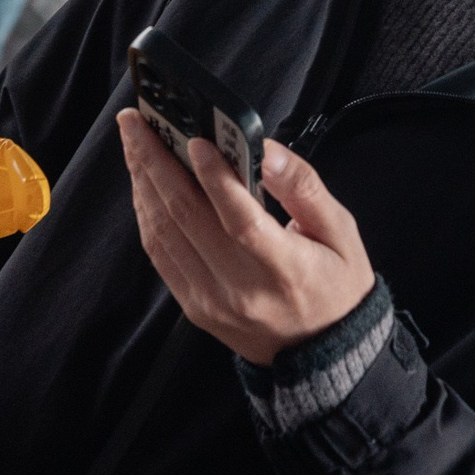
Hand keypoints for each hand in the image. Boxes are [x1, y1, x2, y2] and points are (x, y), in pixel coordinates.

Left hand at [117, 108, 374, 364]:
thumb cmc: (336, 284)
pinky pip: (161, 255)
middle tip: (137, 121)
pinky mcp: (194, 307)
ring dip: (144, 183)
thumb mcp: (340, 231)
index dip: (215, 178)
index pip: (241, 221)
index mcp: (285, 269)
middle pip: (187, 218)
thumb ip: (303, 186)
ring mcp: (211, 301)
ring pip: (164, 234)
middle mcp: (241, 289)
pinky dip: (147, 215)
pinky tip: (144, 184)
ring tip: (134, 142)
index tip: (195, 140)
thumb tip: (266, 150)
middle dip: (156, 162)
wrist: (323, 353)